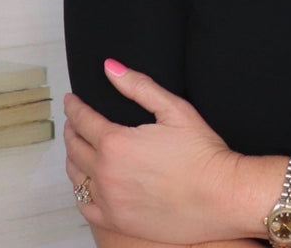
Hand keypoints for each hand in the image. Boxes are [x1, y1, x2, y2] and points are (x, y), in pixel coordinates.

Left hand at [64, 59, 244, 243]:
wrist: (219, 196)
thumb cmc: (201, 153)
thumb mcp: (174, 109)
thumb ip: (139, 86)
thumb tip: (111, 68)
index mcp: (116, 143)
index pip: (84, 120)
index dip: (75, 107)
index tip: (72, 100)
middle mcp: (106, 173)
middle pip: (75, 147)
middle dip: (71, 129)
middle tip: (73, 120)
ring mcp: (109, 201)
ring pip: (76, 177)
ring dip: (72, 157)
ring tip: (77, 146)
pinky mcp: (117, 221)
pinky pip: (85, 207)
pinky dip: (80, 191)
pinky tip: (85, 184)